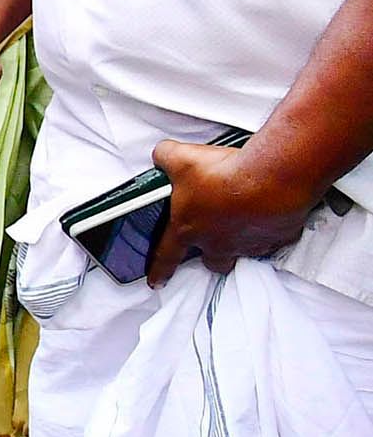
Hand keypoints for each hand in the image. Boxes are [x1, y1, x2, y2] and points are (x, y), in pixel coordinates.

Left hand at [145, 137, 323, 285]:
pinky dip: (272, 226)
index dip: (160, 270)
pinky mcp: (279, 236)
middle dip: (211, 255)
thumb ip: (164, 157)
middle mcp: (219, 242)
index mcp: (189, 229)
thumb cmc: (225, 174)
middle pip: (213, 261)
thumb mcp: (179, 158)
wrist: (270, 178)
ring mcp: (250, 242)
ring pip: (244, 251)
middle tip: (213, 243)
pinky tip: (271, 211)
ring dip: (242, 239)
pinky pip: (275, 237)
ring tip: (245, 222)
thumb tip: (161, 154)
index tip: (157, 282)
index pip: (167, 256)